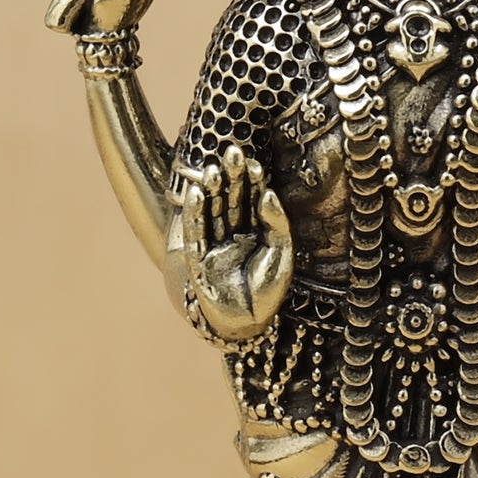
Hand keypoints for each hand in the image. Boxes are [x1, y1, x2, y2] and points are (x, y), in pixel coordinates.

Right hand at [180, 144, 293, 340]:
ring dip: (211, 191)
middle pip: (231, 202)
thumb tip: (268, 192)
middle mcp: (233, 237)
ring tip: (212, 169)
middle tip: (232, 152)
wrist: (249, 326)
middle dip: (231, 178)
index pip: (252, 201)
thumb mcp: (282, 254)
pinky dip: (195, 214)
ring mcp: (215, 248)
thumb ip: (276, 223)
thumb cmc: (268, 292)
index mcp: (255, 235)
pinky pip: (196, 233)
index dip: (252, 182)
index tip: (254, 161)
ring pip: (212, 213)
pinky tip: (196, 194)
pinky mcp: (199, 261)